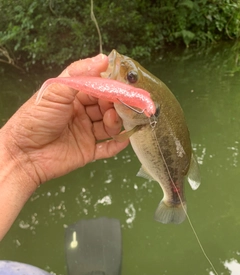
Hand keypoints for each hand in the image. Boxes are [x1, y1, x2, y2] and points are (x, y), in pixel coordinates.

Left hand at [0, 54, 128, 185]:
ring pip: (109, 126)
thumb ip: (79, 75)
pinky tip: (123, 140)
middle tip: (120, 104)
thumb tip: (103, 58)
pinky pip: (106, 149)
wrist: (24, 153)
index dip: (110, 86)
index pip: (97, 88)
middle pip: (106, 107)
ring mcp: (85, 133)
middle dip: (115, 105)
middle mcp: (81, 114)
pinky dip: (116, 145)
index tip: (123, 85)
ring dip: (115, 122)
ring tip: (112, 119)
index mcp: (73, 97)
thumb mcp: (55, 91)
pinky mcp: (87, 151)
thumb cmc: (36, 118)